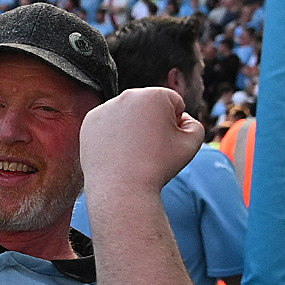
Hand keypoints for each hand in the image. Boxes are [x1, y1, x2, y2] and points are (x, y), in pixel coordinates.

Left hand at [81, 83, 206, 205]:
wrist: (121, 189)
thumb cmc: (159, 166)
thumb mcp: (192, 143)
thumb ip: (194, 124)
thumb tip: (181, 117)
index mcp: (153, 95)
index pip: (174, 102)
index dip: (175, 124)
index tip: (166, 143)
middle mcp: (126, 95)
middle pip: (150, 105)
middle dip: (154, 122)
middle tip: (150, 148)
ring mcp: (105, 107)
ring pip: (129, 114)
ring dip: (134, 127)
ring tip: (133, 152)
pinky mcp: (90, 121)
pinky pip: (110, 123)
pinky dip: (115, 134)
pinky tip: (118, 152)